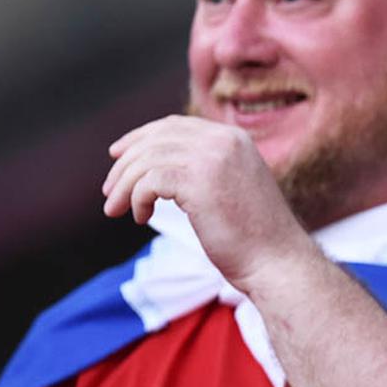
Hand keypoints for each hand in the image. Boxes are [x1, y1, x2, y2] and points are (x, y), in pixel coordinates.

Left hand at [101, 114, 306, 290]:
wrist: (276, 260)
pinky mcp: (200, 181)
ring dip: (124, 185)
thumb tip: (159, 170)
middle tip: (110, 191)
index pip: (175, 125)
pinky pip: (150, 180)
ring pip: (148, 159)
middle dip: (126, 162)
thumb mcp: (233, 187)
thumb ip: (206, 169)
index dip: (141, 137)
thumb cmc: (254, 236)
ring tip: (117, 209)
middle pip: (156, 137)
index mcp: (234, 138)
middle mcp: (224, 140)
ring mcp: (213, 158)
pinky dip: (137, 198)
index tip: (118, 156)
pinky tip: (141, 217)